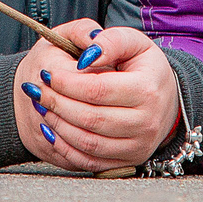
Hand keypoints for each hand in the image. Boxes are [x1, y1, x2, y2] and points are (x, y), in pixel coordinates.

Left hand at [13, 18, 180, 171]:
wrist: (166, 99)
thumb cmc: (144, 67)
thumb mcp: (134, 42)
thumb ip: (111, 40)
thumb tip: (87, 54)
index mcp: (147, 90)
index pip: (97, 89)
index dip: (66, 82)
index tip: (46, 73)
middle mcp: (146, 122)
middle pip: (90, 118)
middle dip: (56, 103)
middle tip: (36, 90)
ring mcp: (138, 146)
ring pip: (87, 142)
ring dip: (57, 125)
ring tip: (42, 106)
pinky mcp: (128, 161)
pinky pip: (90, 161)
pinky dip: (65, 147)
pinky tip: (51, 129)